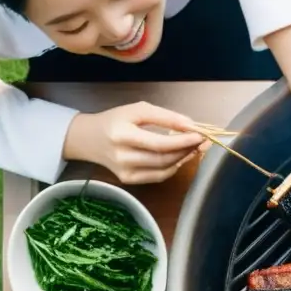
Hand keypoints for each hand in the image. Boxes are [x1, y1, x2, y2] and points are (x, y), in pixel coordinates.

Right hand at [63, 102, 205, 184]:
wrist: (88, 139)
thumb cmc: (115, 121)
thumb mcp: (137, 110)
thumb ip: (164, 117)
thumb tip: (190, 125)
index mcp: (121, 135)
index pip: (159, 143)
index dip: (182, 141)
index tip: (200, 134)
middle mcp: (122, 156)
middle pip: (163, 158)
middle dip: (186, 149)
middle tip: (201, 141)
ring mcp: (125, 172)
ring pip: (164, 169)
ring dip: (183, 158)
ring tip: (193, 146)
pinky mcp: (129, 180)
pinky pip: (159, 176)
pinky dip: (173, 166)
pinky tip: (179, 156)